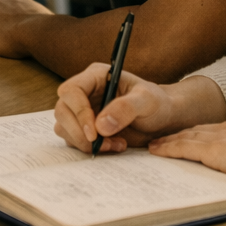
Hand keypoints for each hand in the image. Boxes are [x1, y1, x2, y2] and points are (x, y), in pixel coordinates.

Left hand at [0, 0, 53, 57]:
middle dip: (1, 25)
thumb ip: (35, 15)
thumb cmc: (43, 26)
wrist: (34, 30)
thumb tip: (41, 23)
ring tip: (6, 44)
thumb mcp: (42, 14)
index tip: (17, 27)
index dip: (13, 18)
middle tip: (11, 37)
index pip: (9, 6)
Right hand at [53, 66, 224, 153]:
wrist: (164, 120)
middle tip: (100, 143)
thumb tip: (101, 125)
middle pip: (62, 110)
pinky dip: (91, 148)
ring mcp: (83, 111)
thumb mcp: (147, 100)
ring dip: (84, 142)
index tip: (94, 132)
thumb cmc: (157, 103)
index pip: (71, 90)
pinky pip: (75, 140)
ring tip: (114, 144)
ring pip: (64, 127)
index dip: (78, 112)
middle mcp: (85, 92)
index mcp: (96, 77)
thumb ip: (126, 108)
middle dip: (78, 132)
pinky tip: (114, 146)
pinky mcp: (86, 128)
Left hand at [148, 116, 225, 187]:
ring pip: (185, 137)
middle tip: (161, 138)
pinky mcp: (213, 151)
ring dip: (167, 141)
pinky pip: (182, 148)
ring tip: (153, 145)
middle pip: (195, 130)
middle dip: (177, 134)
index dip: (198, 133)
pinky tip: (155, 150)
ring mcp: (219, 138)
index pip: (213, 130)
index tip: (187, 136)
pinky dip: (166, 148)